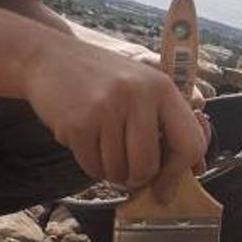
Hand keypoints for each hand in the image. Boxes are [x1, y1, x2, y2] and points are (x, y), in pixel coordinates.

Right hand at [24, 38, 206, 198]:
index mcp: (162, 87)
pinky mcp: (78, 123)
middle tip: (127, 169)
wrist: (50, 57)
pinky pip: (92, 167)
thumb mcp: (142, 85)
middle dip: (136, 177)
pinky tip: (87, 143)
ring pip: (118, 171)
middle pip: (147, 166)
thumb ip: (164, 122)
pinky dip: (91, 165)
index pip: (190, 144)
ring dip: (111, 170)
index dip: (178, 172)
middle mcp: (137, 95)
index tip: (165, 184)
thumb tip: (185, 171)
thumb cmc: (102, 78)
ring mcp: (106, 108)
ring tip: (103, 147)